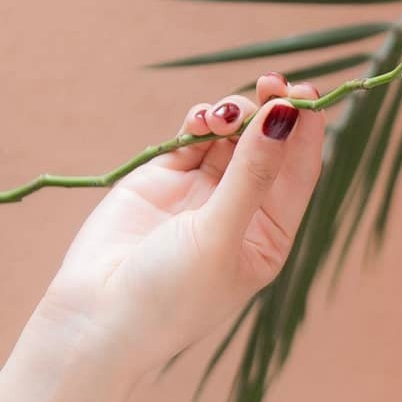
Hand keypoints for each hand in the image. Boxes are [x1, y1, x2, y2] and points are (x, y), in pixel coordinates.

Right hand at [27, 74, 326, 369]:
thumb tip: (285, 116)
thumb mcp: (221, 234)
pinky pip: (193, 138)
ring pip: (232, 135)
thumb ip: (252, 172)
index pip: (300, 171)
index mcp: (270, 235)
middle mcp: (242, 210)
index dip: (305, 129)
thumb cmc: (171, 294)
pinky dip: (200, 121)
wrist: (96, 318)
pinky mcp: (165, 178)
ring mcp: (203, 192)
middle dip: (271, 111)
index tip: (304, 92)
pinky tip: (202, 118)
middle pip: (269, 146)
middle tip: (270, 83)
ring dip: (233, 114)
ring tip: (221, 114)